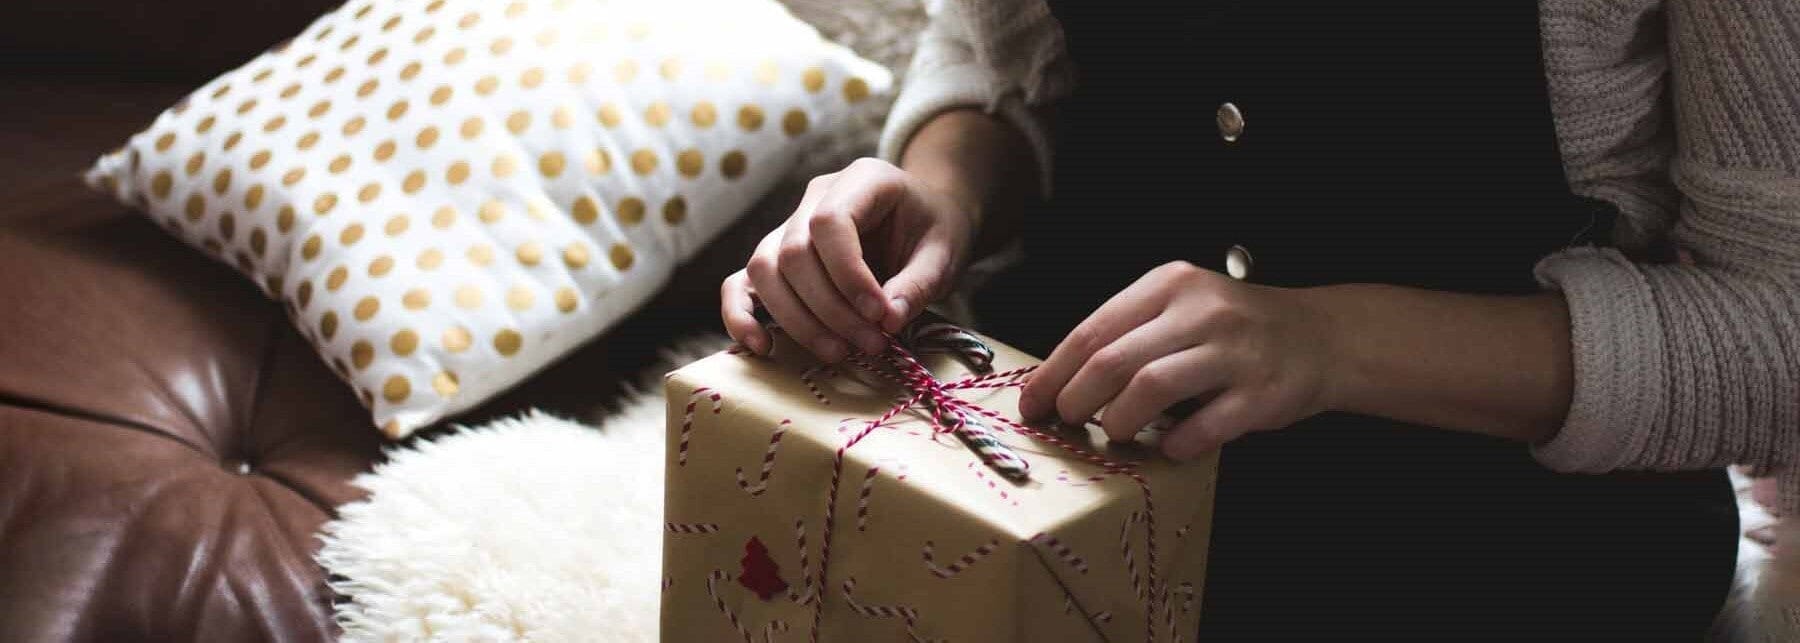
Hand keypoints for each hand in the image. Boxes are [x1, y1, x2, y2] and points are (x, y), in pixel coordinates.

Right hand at [720, 157, 977, 360]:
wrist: (924, 219)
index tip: (880, 315)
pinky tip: (761, 346)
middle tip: (872, 345)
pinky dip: (741, 315)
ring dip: (798, 321)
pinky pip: (741, 282)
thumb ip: (918, 284)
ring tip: (840, 352)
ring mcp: (788, 224)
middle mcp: (815, 196)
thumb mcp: (944, 254)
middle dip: (830, 310)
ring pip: (764, 270)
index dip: (849, 276)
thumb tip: (887, 321)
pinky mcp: (776, 256)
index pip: (830, 223)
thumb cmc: (934, 230)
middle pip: (794, 253)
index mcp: (862, 179)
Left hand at [1019, 261, 1340, 459]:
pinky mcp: (1262, 393)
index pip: (1094, 330)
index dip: (1054, 373)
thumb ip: (1129, 333)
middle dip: (1077, 400)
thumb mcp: (1181, 307)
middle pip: (1114, 360)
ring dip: (1121, 421)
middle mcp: (1201, 311)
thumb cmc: (1234, 329)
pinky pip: (1205, 426)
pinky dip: (1177, 443)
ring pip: (1152, 388)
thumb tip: (1059, 382)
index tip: (1032, 403)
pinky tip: (1169, 447)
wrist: (1320, 337)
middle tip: (1069, 422)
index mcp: (1169, 285)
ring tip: (1116, 434)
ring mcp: (1234, 352)